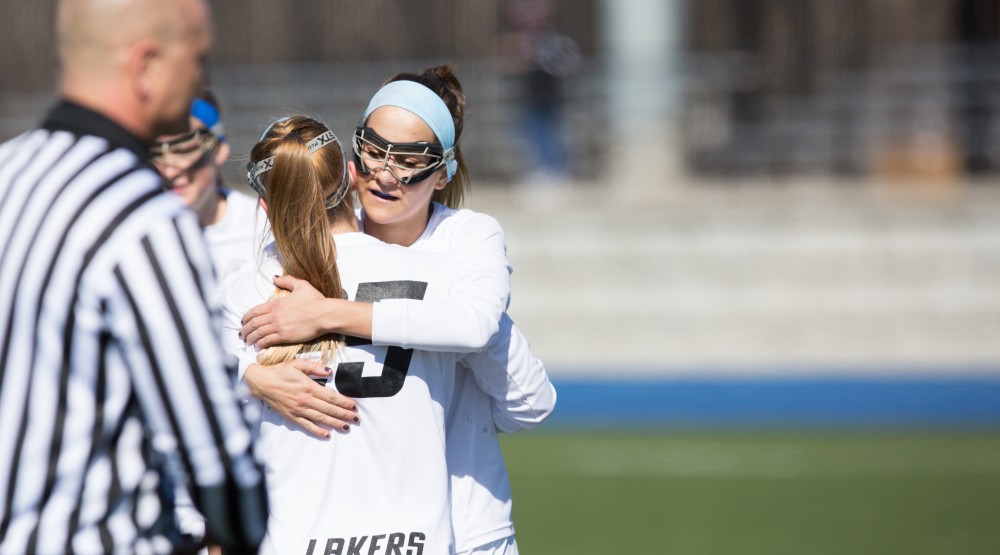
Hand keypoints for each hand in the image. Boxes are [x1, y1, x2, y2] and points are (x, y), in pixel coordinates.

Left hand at [242, 275, 327, 347]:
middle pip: (254, 323)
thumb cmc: (315, 300)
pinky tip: (257, 346)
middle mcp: (275, 315)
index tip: (243, 322)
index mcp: (277, 304)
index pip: (255, 311)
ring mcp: (279, 326)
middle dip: (245, 329)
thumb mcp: (301, 285)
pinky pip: (268, 341)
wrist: (325, 314)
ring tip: (247, 342)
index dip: (246, 317)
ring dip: (250, 338)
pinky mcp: (285, 336)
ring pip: (258, 333)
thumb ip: (287, 281)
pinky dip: (260, 344)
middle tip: (241, 334)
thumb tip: (275, 277)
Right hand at [244, 360, 358, 437]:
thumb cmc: (279, 372)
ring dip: (335, 424)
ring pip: (321, 418)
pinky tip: (327, 434)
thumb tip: (330, 371)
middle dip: (344, 415)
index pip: (331, 397)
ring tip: (347, 427)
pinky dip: (317, 430)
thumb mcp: (297, 364)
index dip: (344, 402)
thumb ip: (314, 367)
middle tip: (357, 419)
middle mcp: (305, 400)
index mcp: (308, 387)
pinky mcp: (291, 417)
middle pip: (329, 409)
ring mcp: (298, 410)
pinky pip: (307, 425)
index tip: (354, 406)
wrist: (260, 383)